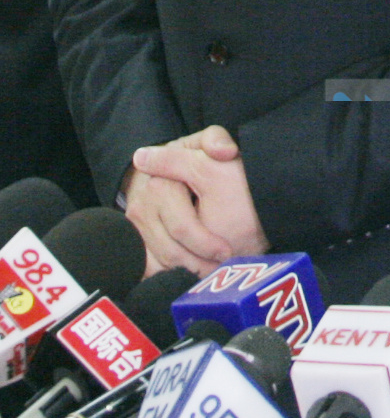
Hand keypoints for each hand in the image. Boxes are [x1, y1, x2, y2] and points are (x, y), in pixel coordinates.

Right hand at [127, 125, 266, 276]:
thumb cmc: (190, 155)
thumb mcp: (205, 141)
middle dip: (199, 263)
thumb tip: (224, 152)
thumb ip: (216, 141)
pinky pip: (149, 268)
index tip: (226, 251)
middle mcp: (142, 209)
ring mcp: (135, 228)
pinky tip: (190, 277)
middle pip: (171, 250)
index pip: (182, 226)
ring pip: (160, 263)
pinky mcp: (135, 241)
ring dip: (187, 273)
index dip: (205, 242)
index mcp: (158, 186)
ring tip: (212, 274)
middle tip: (223, 268)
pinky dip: (169, 276)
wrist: (159, 168)